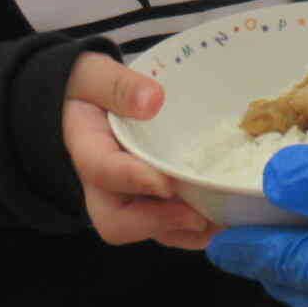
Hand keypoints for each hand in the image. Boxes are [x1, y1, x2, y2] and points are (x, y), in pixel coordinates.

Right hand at [64, 51, 215, 249]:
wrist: (85, 102)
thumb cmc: (89, 88)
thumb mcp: (94, 74)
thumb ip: (117, 85)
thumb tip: (152, 101)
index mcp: (86, 147)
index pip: (101, 170)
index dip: (133, 180)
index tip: (166, 183)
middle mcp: (101, 183)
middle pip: (115, 220)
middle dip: (158, 222)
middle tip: (198, 215)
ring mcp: (124, 197)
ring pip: (143, 231)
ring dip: (181, 232)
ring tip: (220, 224)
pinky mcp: (145, 201)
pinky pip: (163, 227)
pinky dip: (190, 231)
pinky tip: (222, 222)